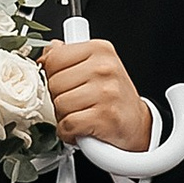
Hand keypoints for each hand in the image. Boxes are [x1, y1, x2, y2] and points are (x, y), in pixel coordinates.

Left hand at [42, 37, 154, 155]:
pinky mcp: (105, 117)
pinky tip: (79, 129)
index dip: (52, 75)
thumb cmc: (112, 95)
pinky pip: (68, 125)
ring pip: (60, 105)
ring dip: (64, 117)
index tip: (64, 82)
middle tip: (74, 102)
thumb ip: (68, 57)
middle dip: (58, 97)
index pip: (54, 57)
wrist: (135, 122)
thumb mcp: (94, 66)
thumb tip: (47, 52)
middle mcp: (105, 68)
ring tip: (79, 114)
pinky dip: (68, 132)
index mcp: (100, 50)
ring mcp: (106, 92)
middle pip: (54, 83)